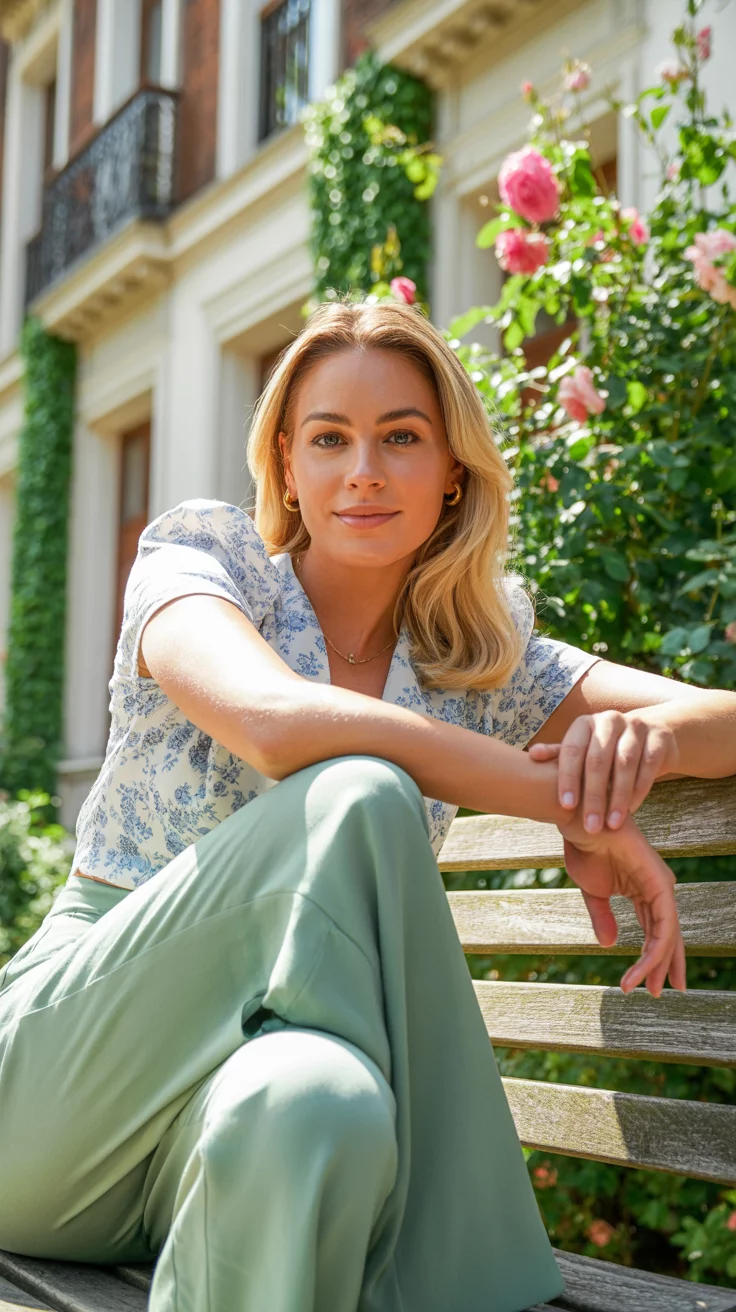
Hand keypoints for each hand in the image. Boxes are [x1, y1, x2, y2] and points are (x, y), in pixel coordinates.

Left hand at [529, 709, 677, 833]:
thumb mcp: (583, 748)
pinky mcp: (658, 738)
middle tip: (590, 826)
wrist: (653, 732)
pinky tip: (631, 811)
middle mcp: (609, 720)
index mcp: (585, 723)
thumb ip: (559, 754)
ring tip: (612, 824)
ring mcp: (635, 726)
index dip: (568, 778)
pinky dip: (639, 790)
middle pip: (598, 761)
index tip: (565, 807)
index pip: (572, 751)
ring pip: (625, 764)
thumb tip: (532, 755)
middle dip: (593, 796)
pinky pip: (648, 766)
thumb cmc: (607, 747)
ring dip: (617, 797)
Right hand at [557, 809, 686, 995]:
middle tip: (658, 993)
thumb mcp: (592, 891)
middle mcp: (658, 889)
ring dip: (653, 966)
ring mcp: (662, 886)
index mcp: (644, 890)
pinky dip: (652, 953)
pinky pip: (663, 927)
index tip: (643, 985)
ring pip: (666, 937)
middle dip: (664, 967)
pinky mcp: (660, 884)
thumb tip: (609, 944)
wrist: (580, 821)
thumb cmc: (584, 847)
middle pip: (667, 937)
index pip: (656, 931)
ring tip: (643, 989)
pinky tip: (640, 970)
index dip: (651, 959)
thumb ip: (602, 916)